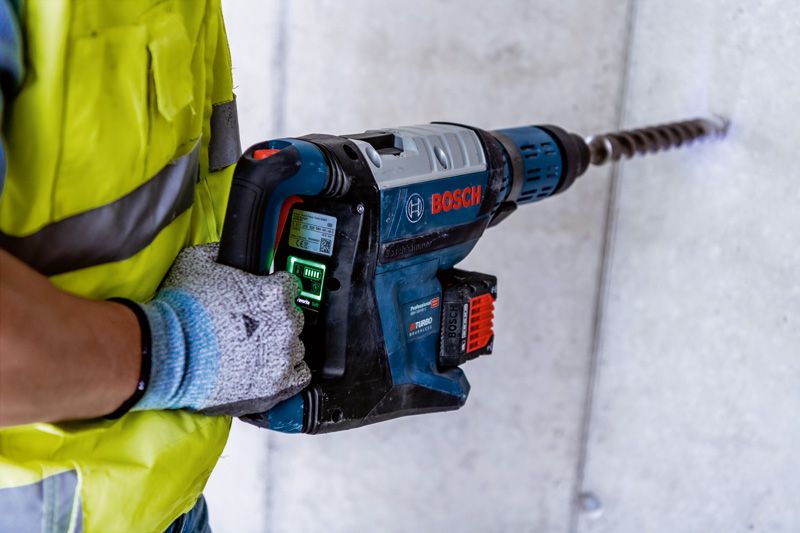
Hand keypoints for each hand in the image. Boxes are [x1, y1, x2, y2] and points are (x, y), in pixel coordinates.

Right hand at [132, 243, 309, 415]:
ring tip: (250, 350)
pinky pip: (298, 376)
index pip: (289, 286)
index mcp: (273, 293)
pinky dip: (286, 373)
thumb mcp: (197, 262)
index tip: (262, 297)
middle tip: (248, 326)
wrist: (167, 352)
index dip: (273, 290)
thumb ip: (221, 254)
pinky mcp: (276, 384)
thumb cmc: (180, 311)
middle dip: (273, 320)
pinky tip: (267, 369)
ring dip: (278, 347)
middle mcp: (285, 323)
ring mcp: (282, 355)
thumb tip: (225, 252)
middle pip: (292, 317)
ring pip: (294, 347)